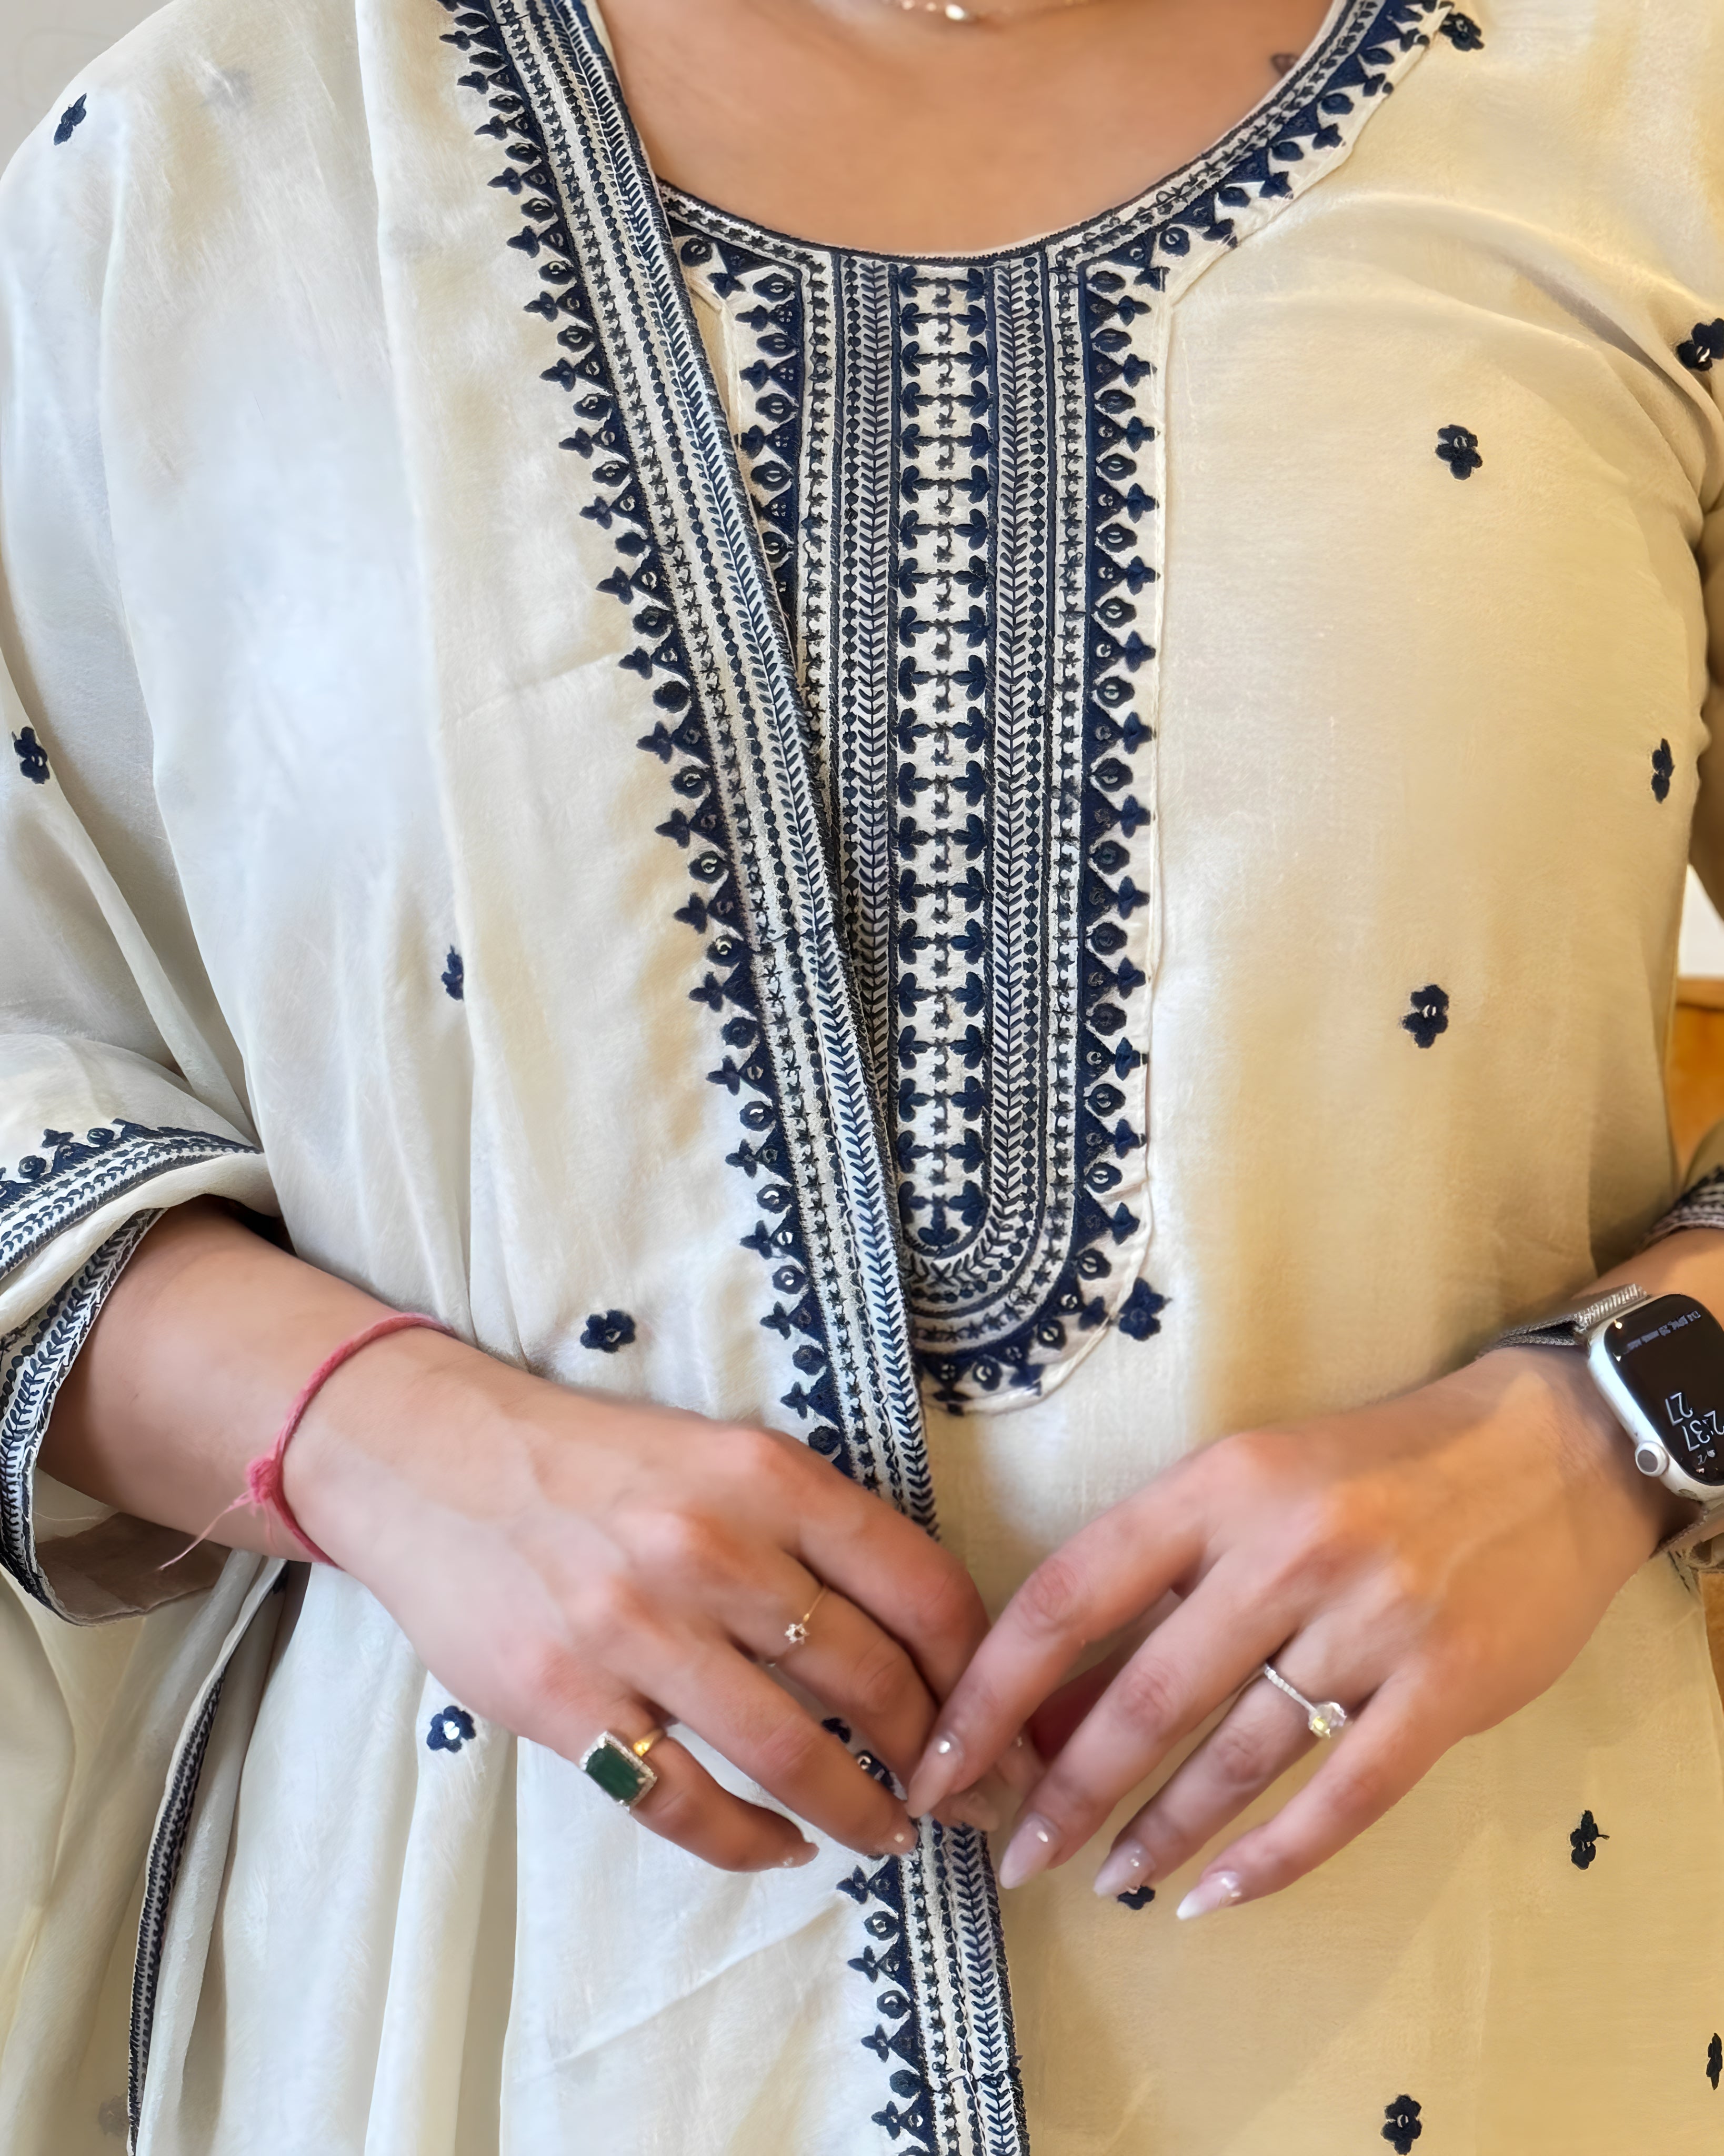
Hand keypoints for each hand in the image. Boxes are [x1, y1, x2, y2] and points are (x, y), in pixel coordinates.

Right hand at [288, 1329, 999, 1871]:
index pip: (921, 1586)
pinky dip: (754, 1843)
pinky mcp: (565, 1701)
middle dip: (940, 1756)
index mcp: (767, 1477)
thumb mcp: (724, 1458)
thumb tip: (929, 1634)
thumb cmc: (600, 1464)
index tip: (1004, 1718)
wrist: (435, 1461)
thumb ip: (816, 1533)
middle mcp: (710, 1549)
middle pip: (871, 1679)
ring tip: (894, 1833)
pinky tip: (787, 1847)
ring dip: (864, 1812)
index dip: (983, 1668)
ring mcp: (635, 1630)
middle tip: (969, 1797)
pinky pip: (687, 1803)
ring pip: (793, 1755)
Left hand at [905, 1345, 1687, 1912]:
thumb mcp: (1249, 1484)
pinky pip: (1341, 1796)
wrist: (1547, 1451)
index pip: (1071, 1595)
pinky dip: (1271, 1860)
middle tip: (1012, 1856)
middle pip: (1145, 1694)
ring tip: (1109, 1884)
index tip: (941, 1759)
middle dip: (1064, 1791)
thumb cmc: (1371, 1468)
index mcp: (1217, 1485)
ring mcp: (1371, 1621)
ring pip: (1236, 1757)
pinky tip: (1213, 1897)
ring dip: (1159, 1833)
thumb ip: (1158, 1579)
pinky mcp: (1446, 1687)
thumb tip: (1050, 1699)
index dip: (994, 1689)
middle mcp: (1286, 1550)